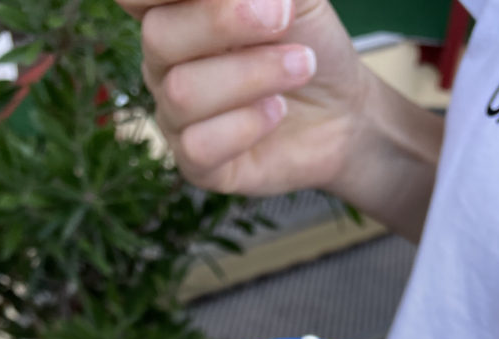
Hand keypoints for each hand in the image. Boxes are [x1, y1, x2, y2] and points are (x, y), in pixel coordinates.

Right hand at [116, 0, 368, 195]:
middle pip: (157, 37)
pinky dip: (248, 124)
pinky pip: (198, 146)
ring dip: (252, 75)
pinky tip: (277, 111)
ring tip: (300, 66)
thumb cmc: (308, 42)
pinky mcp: (197, 164)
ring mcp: (176, 115)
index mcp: (173, 11)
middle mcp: (164, 63)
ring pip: (182, 93)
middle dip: (224, 22)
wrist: (341, 110)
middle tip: (281, 19)